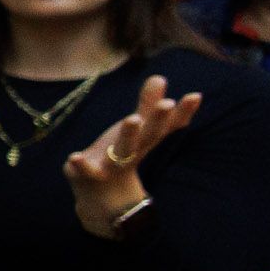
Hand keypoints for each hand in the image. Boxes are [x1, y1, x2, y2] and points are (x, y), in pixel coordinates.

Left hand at [64, 74, 199, 235]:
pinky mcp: (90, 174)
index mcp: (144, 140)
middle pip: (148, 136)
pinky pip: (86, 170)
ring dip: (128, 135)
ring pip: (122, 150)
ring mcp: (112, 164)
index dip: (181, 112)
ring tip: (132, 118)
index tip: (194, 96)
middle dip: (157, 120)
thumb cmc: (119, 153)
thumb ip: (146, 106)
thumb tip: (159, 78)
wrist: (100, 192)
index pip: (165, 125)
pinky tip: (75, 156)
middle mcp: (133, 152)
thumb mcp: (134, 130)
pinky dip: (81, 164)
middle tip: (167, 103)